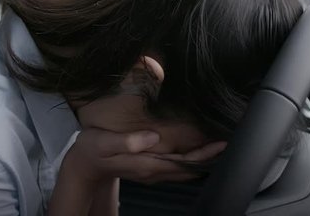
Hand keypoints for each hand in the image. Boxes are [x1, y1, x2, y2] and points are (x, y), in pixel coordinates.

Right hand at [48, 128, 225, 215]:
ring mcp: (151, 171)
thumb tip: (152, 137)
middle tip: (226, 142)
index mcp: (146, 164)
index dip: (202, 154)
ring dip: (201, 159)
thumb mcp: (104, 143)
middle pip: (188, 167)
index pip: (182, 162)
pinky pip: (175, 166)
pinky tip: (196, 150)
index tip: (219, 143)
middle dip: (208, 157)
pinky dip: (190, 160)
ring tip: (217, 145)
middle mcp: (152, 170)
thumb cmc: (93, 150)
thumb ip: (128, 141)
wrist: (83, 164)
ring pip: (184, 169)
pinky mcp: (149, 168)